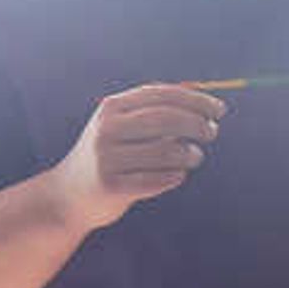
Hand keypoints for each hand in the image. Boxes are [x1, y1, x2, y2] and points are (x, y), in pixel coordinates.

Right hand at [54, 83, 225, 230]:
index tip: (219, 110)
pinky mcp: (110, 186)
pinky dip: (175, 176)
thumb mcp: (124, 126)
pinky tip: (178, 175)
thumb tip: (198, 92)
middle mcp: (106, 129)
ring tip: (195, 157)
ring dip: (190, 154)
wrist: (69, 195)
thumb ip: (155, 110)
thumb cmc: (109, 156)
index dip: (195, 100)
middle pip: (165, 119)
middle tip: (212, 132)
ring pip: (165, 151)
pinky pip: (156, 179)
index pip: (161, 95)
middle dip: (197, 124)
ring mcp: (106, 158)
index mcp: (111, 108)